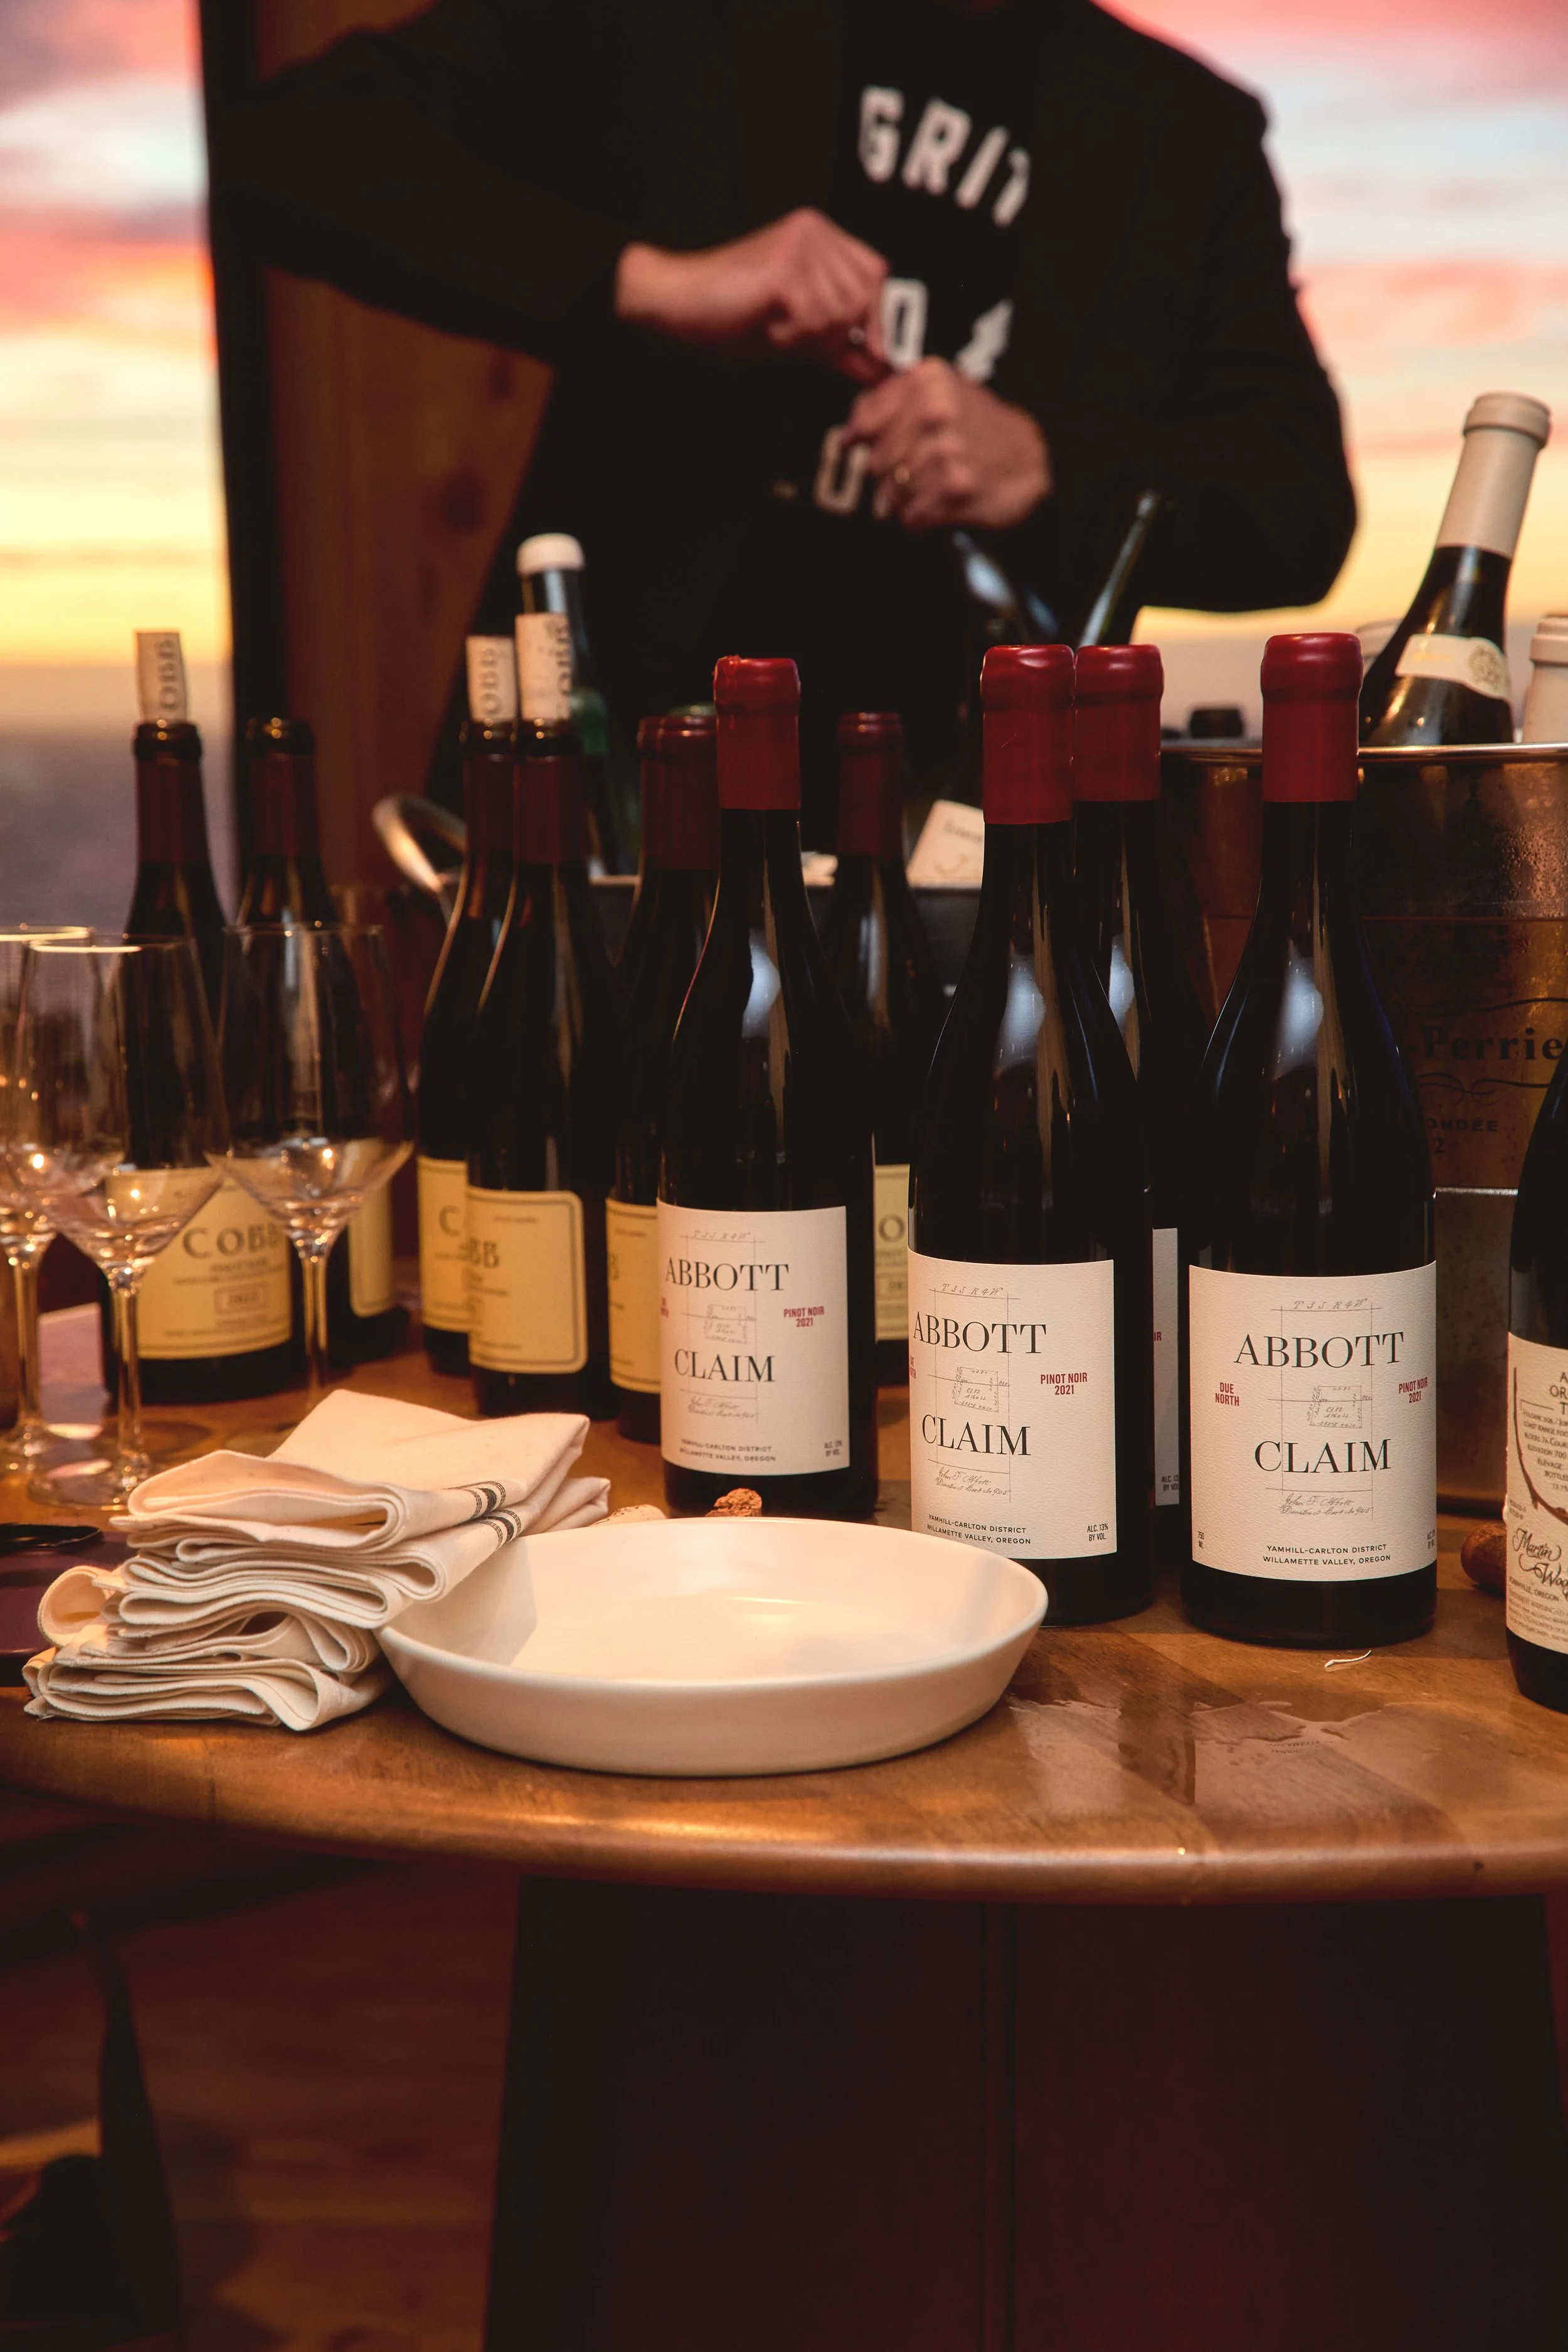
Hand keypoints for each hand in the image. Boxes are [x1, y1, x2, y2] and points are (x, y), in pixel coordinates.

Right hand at [614, 209, 887, 381]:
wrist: (676, 303)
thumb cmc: (728, 315)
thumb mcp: (796, 331)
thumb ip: (841, 344)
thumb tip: (884, 368)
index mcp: (820, 235)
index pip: (874, 276)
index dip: (872, 318)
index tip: (863, 349)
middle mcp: (814, 231)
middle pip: (859, 301)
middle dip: (831, 334)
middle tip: (787, 331)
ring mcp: (800, 247)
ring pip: (836, 317)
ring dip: (804, 338)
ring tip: (769, 322)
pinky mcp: (784, 270)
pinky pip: (809, 326)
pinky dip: (786, 339)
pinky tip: (761, 323)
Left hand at [843, 359, 1050, 529]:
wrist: (1033, 460)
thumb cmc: (982, 427)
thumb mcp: (942, 393)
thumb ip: (893, 401)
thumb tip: (850, 434)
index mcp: (928, 381)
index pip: (865, 421)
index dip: (861, 440)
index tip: (860, 447)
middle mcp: (936, 412)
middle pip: (877, 463)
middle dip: (889, 476)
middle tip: (913, 473)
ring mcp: (945, 452)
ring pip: (891, 493)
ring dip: (905, 500)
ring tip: (931, 489)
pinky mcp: (954, 490)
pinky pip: (911, 517)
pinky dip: (919, 519)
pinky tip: (938, 506)